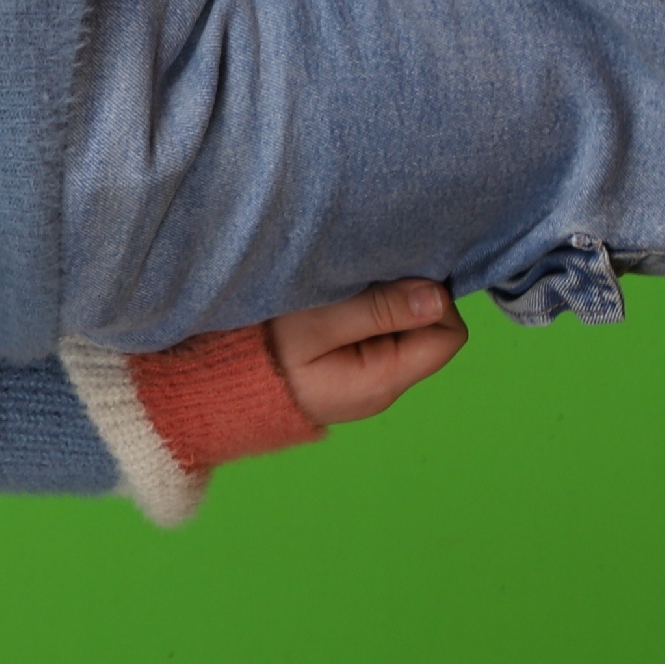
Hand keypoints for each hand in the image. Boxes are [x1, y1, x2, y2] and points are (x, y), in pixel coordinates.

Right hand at [265, 277, 470, 422]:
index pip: (448, 334)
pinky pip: (381, 334)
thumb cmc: (260, 353)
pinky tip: (337, 303)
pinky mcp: (352, 369)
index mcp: (383, 380)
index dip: (431, 298)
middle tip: (362, 279)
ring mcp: (369, 379)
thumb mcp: (315, 324)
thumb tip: (437, 296)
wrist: (217, 386)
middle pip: (430, 330)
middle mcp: (385, 386)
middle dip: (406, 298)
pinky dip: (368, 313)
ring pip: (405, 330)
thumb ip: (377, 310)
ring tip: (344, 290)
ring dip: (384, 303)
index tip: (390, 277)